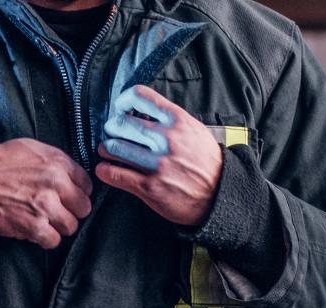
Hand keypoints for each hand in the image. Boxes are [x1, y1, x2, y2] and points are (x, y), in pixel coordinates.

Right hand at [0, 138, 92, 248]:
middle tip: (58, 210)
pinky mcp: (33, 226)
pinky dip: (45, 238)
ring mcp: (45, 207)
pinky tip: (36, 230)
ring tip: (45, 220)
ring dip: (59, 226)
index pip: (87, 184)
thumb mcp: (31, 148)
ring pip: (70, 226)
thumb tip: (72, 174)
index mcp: (57, 163)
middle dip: (72, 211)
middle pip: (83, 208)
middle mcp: (56, 184)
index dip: (78, 192)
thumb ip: (56, 160)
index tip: (69, 196)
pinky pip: (53, 240)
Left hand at [95, 86, 222, 225]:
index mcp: (177, 120)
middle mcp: (167, 139)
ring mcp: (158, 164)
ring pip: (113, 148)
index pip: (139, 96)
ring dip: (106, 149)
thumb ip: (169, 119)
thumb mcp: (193, 130)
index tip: (121, 109)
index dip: (122, 101)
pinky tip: (106, 169)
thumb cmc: (205, 160)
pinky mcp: (150, 187)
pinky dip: (104, 170)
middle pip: (120, 123)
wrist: (221, 193)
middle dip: (112, 128)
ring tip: (108, 151)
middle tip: (113, 134)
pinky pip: (114, 174)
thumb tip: (140, 112)